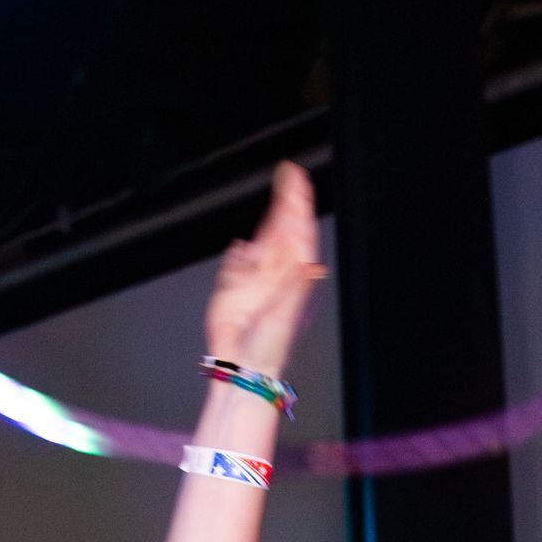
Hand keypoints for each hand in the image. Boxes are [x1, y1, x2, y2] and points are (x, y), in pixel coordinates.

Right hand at [203, 161, 326, 378]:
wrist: (242, 367)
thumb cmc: (268, 348)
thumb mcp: (285, 315)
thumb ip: (295, 287)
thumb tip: (307, 263)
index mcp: (293, 277)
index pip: (299, 233)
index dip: (299, 205)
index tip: (298, 180)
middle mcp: (277, 275)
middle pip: (283, 231)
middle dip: (287, 203)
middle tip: (289, 174)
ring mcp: (256, 281)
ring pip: (262, 243)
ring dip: (268, 224)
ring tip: (279, 200)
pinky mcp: (233, 290)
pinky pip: (237, 264)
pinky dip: (238, 256)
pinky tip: (241, 249)